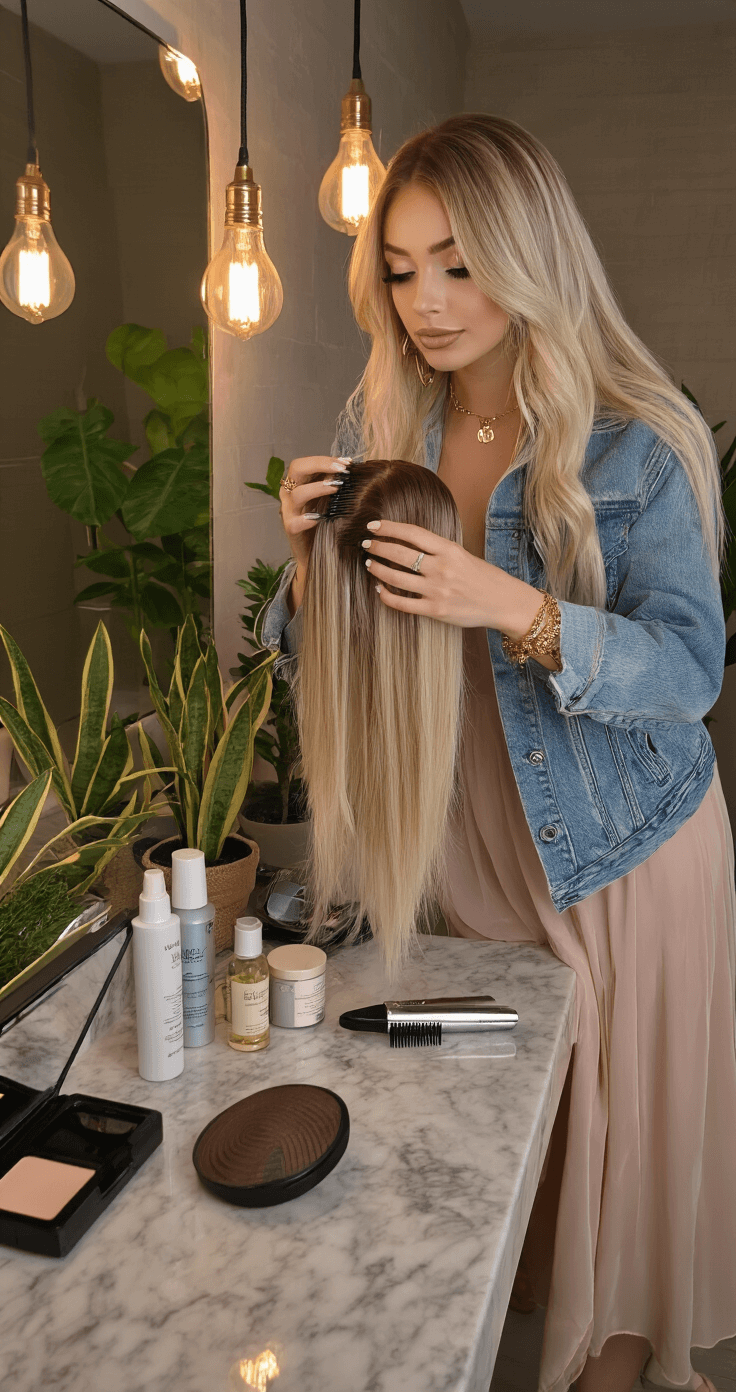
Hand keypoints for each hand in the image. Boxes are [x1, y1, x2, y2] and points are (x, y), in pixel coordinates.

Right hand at [278, 455, 350, 571]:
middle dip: (320, 465)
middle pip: (296, 469)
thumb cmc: (322, 520)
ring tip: (337, 488)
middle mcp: (289, 494)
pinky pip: (295, 522)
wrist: (313, 551)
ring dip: (318, 488)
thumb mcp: (327, 498)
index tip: (346, 463)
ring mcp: (288, 511)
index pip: (305, 463)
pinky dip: (307, 519)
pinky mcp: (290, 529)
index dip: (324, 460)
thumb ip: (332, 482)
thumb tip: (348, 466)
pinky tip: (320, 518)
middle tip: (341, 470)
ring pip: (297, 494)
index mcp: (296, 483)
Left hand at [362, 518, 545, 635]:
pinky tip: (380, 589)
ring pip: (395, 577)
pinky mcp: (435, 611)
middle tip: (367, 544)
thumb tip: (408, 543)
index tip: (374, 525)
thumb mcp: (463, 555)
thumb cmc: (483, 577)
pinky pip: (402, 603)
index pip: (412, 533)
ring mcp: (437, 590)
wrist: (503, 602)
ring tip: (369, 564)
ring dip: (377, 569)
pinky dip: (386, 595)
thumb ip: (438, 550)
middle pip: (399, 553)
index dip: (390, 528)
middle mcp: (442, 568)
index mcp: (449, 550)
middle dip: (378, 547)